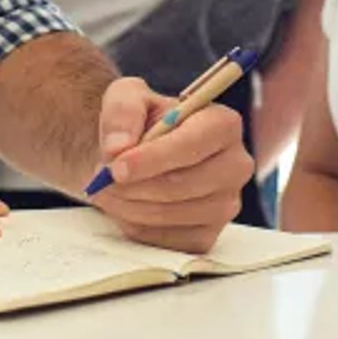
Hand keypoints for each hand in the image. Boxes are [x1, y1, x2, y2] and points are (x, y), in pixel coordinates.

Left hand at [89, 77, 253, 254]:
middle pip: (183, 184)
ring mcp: (225, 205)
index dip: (154, 158)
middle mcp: (235, 165)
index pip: (195, 144)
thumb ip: (122, 111)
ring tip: (106, 188)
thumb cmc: (137, 123)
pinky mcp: (207, 236)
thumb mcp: (126, 97)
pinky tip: (125, 205)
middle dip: (134, 185)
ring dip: (129, 205)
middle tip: (102, 179)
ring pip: (171, 215)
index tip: (117, 167)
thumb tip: (118, 147)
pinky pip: (167, 241)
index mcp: (223, 123)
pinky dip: (136, 226)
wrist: (135, 157)